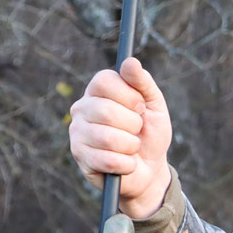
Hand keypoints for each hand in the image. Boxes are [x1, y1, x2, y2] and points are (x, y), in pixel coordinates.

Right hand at [67, 57, 172, 219]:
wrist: (149, 170)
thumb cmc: (150, 134)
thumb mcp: (154, 106)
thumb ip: (143, 83)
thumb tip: (130, 61)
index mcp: (98, 91)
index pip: (104, 81)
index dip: (129, 96)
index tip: (141, 107)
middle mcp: (82, 108)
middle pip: (106, 111)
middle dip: (134, 125)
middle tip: (137, 131)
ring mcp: (77, 133)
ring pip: (108, 138)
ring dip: (131, 146)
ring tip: (132, 148)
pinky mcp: (80, 157)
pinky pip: (108, 160)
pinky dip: (127, 164)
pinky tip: (126, 163)